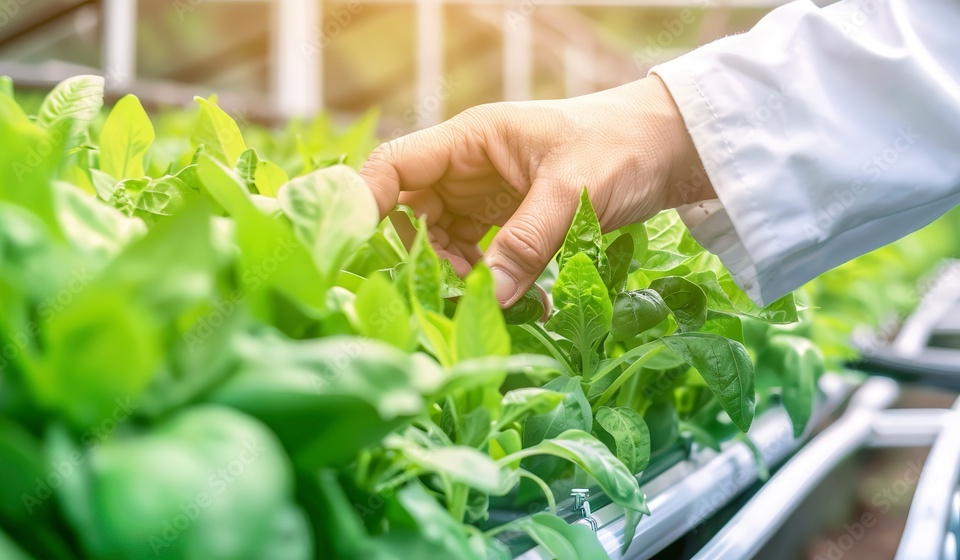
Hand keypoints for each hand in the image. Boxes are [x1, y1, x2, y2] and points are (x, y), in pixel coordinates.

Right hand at [360, 74, 713, 306]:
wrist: (667, 148)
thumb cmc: (620, 146)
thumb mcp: (571, 191)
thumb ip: (526, 243)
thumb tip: (485, 300)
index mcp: (470, 140)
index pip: (395, 167)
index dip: (366, 202)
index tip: (358, 248)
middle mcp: (467, 169)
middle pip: (412, 216)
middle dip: (425, 258)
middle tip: (458, 292)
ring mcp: (485, 198)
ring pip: (443, 244)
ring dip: (460, 276)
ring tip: (498, 299)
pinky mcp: (508, 223)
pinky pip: (479, 258)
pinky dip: (490, 282)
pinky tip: (522, 301)